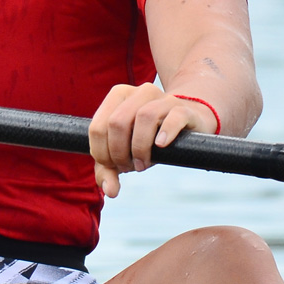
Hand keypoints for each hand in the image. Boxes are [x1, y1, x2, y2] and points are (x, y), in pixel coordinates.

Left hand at [88, 82, 215, 197]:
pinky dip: (166, 132)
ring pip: (144, 116)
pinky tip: (161, 146)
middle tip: (129, 167)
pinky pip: (174, 116)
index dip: (101, 153)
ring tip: (142, 164)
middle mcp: (139, 92)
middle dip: (119, 152)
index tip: (113, 166)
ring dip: (140, 148)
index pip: (97, 127)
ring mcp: (163, 98)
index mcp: (118, 96)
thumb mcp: (124, 151)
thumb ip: (108, 170)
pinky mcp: (184, 108)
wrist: (186, 123)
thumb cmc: (149, 137)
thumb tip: (110, 191)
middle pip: (117, 123)